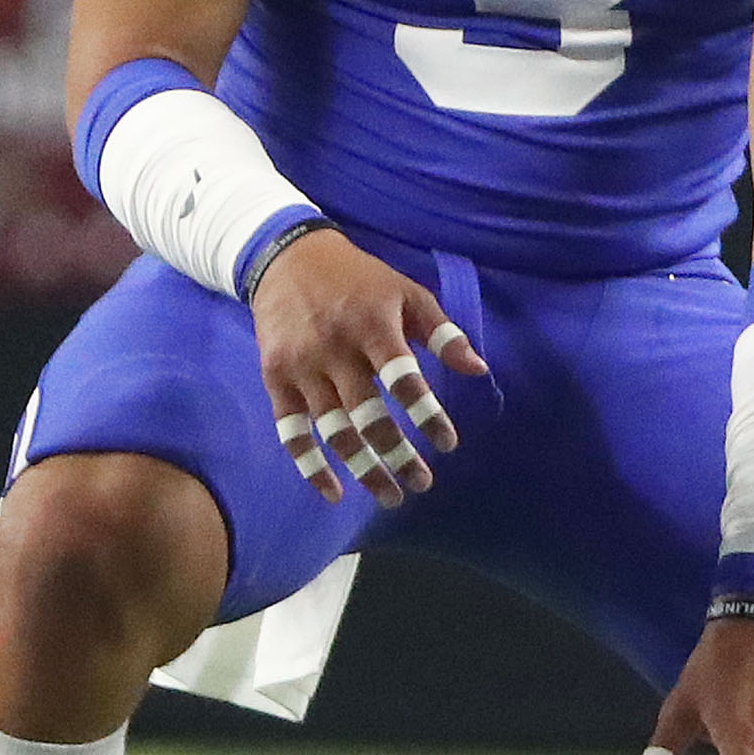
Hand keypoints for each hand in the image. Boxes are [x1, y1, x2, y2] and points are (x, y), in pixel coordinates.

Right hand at [251, 230, 488, 507]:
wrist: (287, 258)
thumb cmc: (360, 280)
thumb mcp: (407, 292)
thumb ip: (442, 333)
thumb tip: (479, 371)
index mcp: (373, 325)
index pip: (404, 380)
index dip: (427, 415)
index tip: (448, 444)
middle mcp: (336, 350)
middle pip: (368, 415)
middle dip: (397, 455)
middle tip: (422, 484)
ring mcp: (302, 367)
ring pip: (333, 431)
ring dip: (362, 469)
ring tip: (390, 496)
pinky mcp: (274, 378)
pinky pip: (291, 431)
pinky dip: (310, 466)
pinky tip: (334, 493)